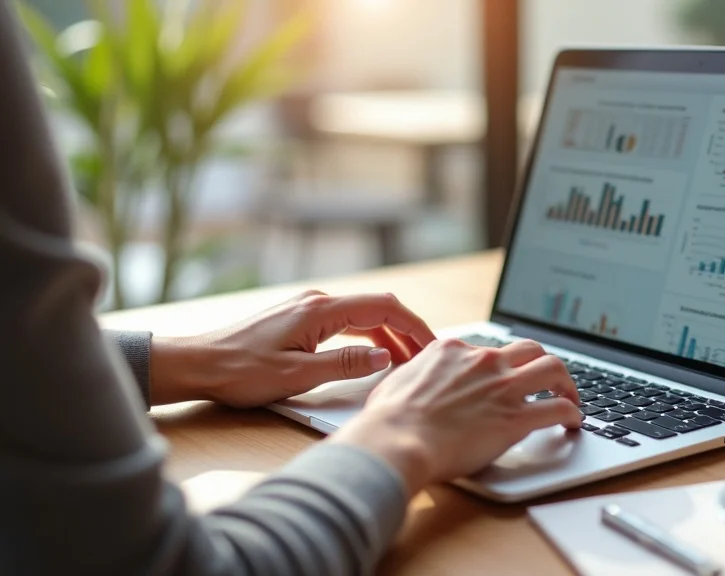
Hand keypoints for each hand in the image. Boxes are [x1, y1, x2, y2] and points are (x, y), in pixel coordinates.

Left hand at [149, 290, 435, 406]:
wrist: (198, 365)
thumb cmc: (240, 372)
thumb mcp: (298, 376)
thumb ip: (345, 364)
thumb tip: (382, 356)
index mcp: (320, 310)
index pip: (384, 307)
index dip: (414, 325)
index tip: (432, 346)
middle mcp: (316, 301)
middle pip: (376, 309)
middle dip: (405, 332)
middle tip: (424, 359)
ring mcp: (306, 308)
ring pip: (361, 316)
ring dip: (386, 336)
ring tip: (404, 362)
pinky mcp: (298, 319)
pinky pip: (344, 322)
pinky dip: (365, 337)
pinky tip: (370, 356)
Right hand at [331, 338, 581, 493]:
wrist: (397, 441)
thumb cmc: (388, 420)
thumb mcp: (397, 381)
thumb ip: (416, 376)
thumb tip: (412, 381)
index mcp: (453, 350)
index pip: (488, 349)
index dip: (500, 364)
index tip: (504, 376)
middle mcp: (483, 361)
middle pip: (529, 349)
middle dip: (542, 362)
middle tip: (549, 379)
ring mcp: (503, 387)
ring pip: (553, 369)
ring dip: (567, 383)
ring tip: (571, 397)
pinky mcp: (516, 418)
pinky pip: (558, 408)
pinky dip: (572, 413)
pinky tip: (573, 422)